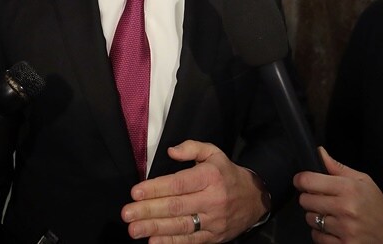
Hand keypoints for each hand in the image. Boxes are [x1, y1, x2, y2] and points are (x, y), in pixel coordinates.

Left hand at [121, 140, 269, 242]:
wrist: (254, 198)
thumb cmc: (226, 173)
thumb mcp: (213, 152)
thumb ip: (191, 148)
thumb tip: (170, 151)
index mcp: (210, 176)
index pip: (178, 184)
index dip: (155, 188)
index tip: (135, 192)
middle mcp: (212, 199)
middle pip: (176, 206)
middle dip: (149, 211)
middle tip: (127, 213)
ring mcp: (213, 221)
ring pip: (181, 226)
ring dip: (155, 229)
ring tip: (134, 230)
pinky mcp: (214, 236)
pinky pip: (191, 241)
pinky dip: (172, 243)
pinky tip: (154, 242)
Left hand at [293, 147, 382, 243]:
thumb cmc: (376, 205)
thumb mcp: (362, 180)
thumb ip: (337, 167)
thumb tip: (319, 151)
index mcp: (348, 188)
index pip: (308, 181)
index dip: (300, 180)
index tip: (302, 181)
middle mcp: (345, 208)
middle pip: (305, 200)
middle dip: (309, 198)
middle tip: (321, 199)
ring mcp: (344, 229)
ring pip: (310, 219)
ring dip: (315, 216)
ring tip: (329, 214)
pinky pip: (316, 237)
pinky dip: (320, 233)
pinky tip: (332, 228)